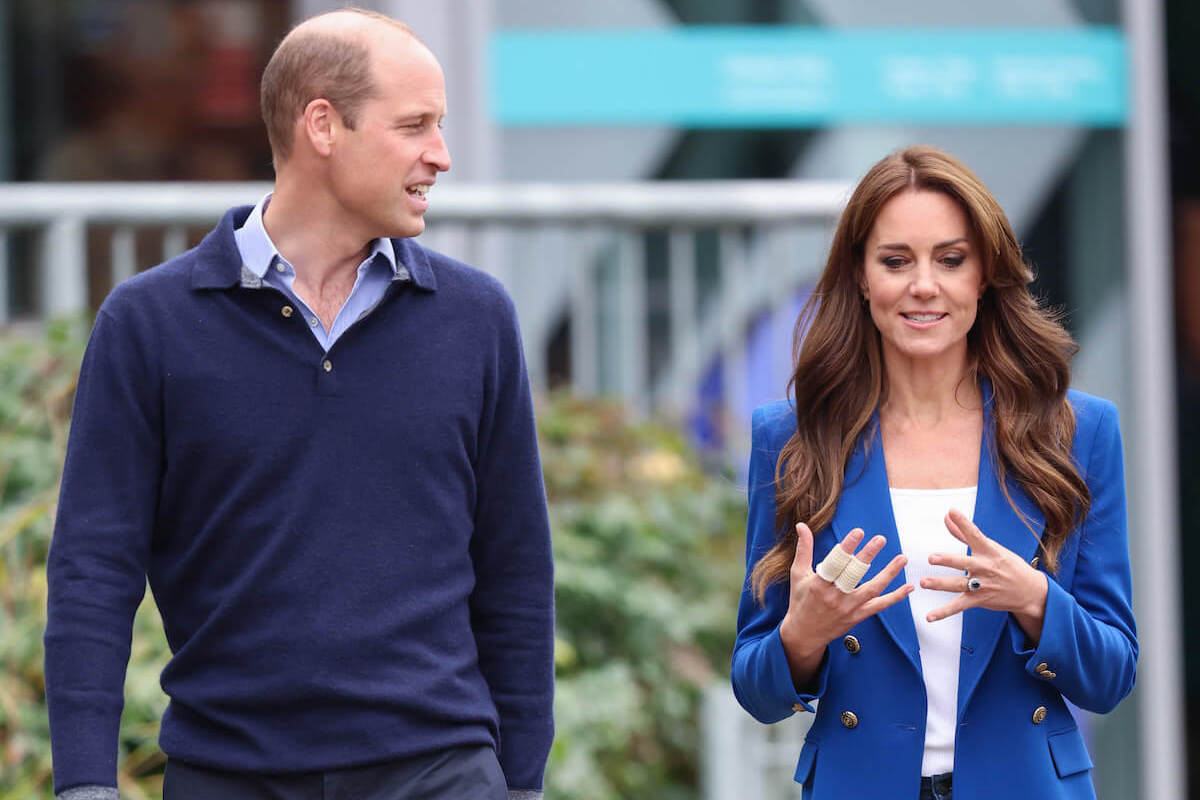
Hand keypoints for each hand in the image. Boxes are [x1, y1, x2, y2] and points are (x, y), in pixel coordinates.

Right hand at [778, 523, 911, 687]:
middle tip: (880, 539)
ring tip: (902, 558)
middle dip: (868, 555)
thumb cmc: (800, 601)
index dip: (847, 547)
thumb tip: (801, 526)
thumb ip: (803, 549)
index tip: (858, 532)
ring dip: (889, 573)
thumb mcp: (798, 574)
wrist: (804, 634)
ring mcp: (848, 608)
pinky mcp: (858, 616)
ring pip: (872, 589)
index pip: (835, 562)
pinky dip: (895, 597)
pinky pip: (879, 606)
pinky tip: (909, 587)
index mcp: (818, 584)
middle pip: (855, 574)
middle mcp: (834, 597)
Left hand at [922, 509, 1048, 641]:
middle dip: (949, 560)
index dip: (964, 523)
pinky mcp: (980, 600)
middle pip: (965, 563)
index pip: (975, 535)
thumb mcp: (990, 547)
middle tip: (932, 558)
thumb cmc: (1007, 564)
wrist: (1030, 591)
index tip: (952, 512)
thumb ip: (964, 533)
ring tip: (924, 582)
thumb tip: (948, 516)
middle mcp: (985, 567)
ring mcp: (982, 585)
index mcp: (989, 551)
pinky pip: (959, 606)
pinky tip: (930, 617)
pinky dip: (944, 612)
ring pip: (959, 585)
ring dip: (941, 584)